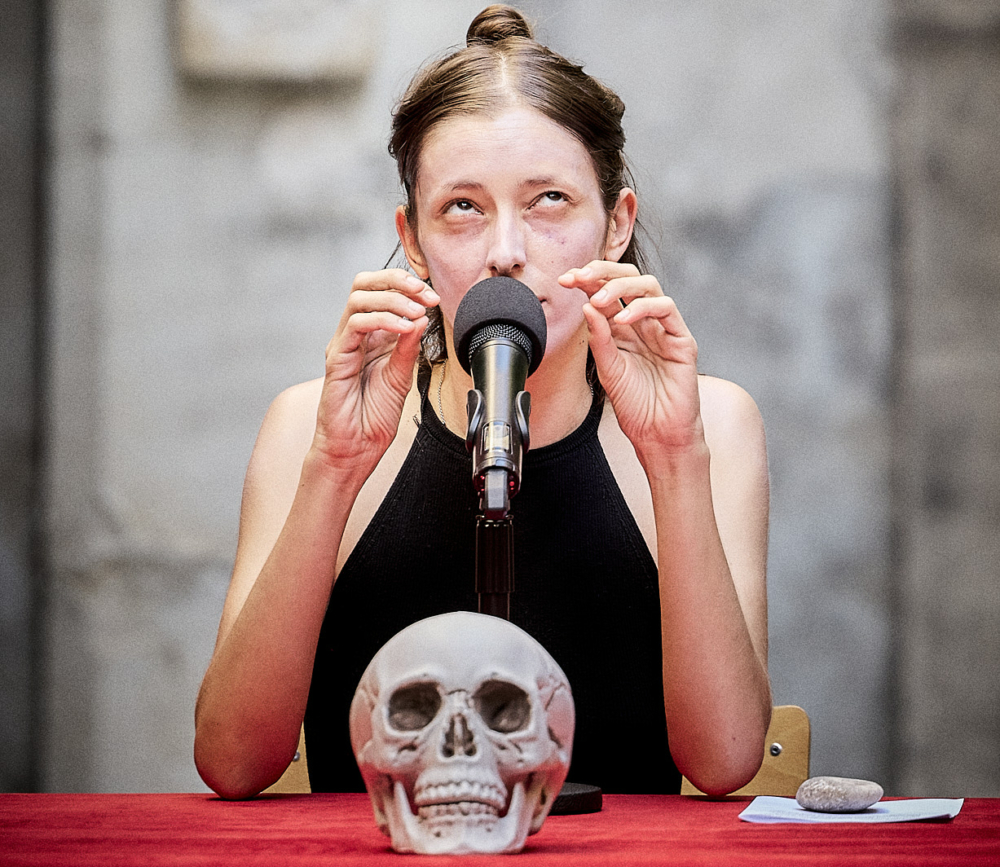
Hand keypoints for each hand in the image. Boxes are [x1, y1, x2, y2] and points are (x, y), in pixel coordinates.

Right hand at [311, 269, 438, 477]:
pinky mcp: (337, 358)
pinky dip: (383, 320)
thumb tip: (422, 317)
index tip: (433, 297)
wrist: (356, 448)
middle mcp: (355, 335)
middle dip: (397, 280)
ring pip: (358, 299)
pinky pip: (356, 326)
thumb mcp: (402, 377)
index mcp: (372, 336)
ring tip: (416, 312)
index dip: (408, 286)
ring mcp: (344, 344)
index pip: (382, 292)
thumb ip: (409, 347)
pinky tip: (403, 328)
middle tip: (424, 293)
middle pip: (364, 284)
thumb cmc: (373, 417)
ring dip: (392, 299)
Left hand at [560, 261, 703, 463]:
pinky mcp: (681, 339)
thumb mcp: (607, 369)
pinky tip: (623, 317)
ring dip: (620, 286)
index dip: (587, 281)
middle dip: (602, 272)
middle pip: (628, 279)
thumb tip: (586, 307)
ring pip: (648, 286)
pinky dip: (643, 307)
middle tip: (580, 277)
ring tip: (598, 300)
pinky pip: (666, 308)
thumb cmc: (636, 405)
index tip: (565, 280)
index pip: (606, 292)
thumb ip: (598, 339)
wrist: (658, 434)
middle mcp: (643, 324)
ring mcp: (663, 329)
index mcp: (623, 329)